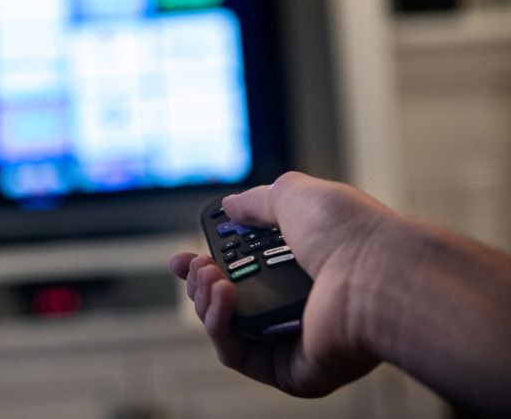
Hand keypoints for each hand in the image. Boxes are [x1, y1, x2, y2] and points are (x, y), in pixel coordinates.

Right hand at [170, 171, 399, 395]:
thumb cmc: (349, 232)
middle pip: (232, 302)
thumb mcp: (295, 195)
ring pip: (230, 331)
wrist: (378, 273)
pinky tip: (223, 298)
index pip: (248, 272)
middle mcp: (302, 306)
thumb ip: (259, 201)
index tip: (187, 256)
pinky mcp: (294, 371)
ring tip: (212, 278)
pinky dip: (221, 327)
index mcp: (306, 267)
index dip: (212, 263)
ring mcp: (298, 340)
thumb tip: (232, 205)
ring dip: (207, 302)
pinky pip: (241, 356)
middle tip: (197, 265)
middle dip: (203, 283)